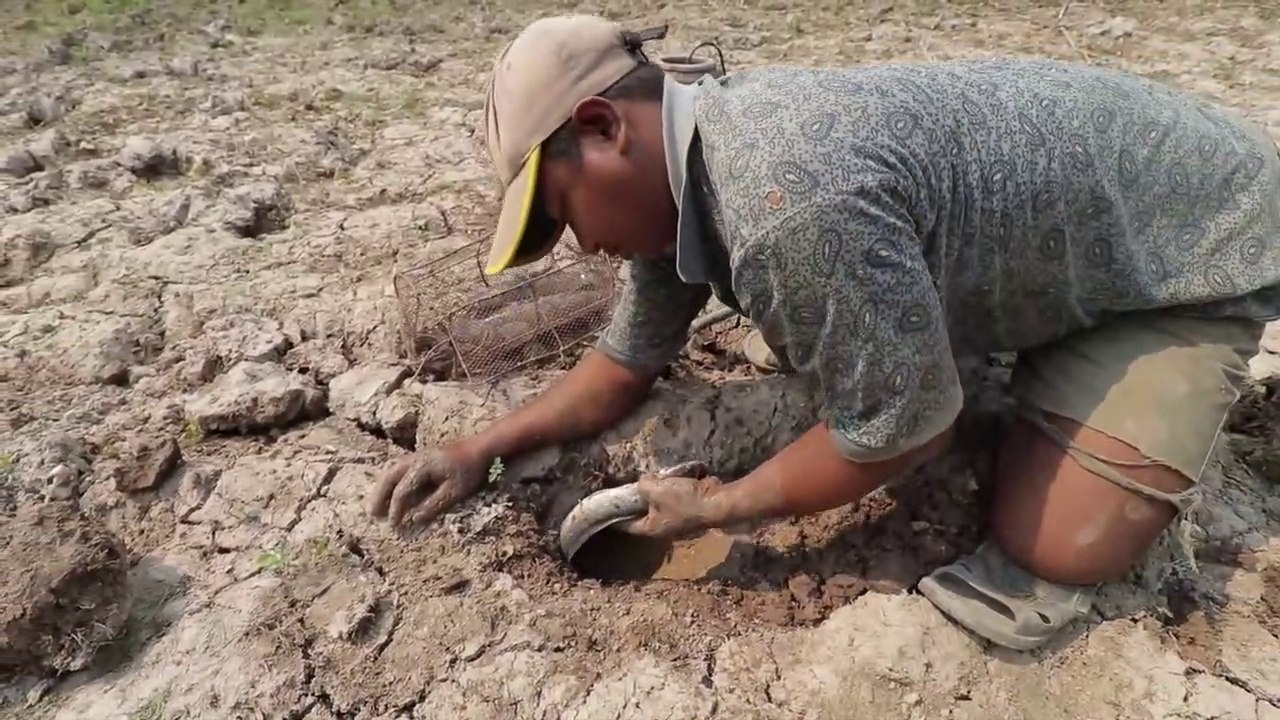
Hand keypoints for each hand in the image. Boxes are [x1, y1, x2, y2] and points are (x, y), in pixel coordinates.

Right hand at [368, 443, 489, 528]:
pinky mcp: (422, 458)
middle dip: (379, 496)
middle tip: (372, 514)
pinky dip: (390, 481)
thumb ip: (434, 505)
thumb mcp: (454, 492)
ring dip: (382, 488)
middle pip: (389, 477)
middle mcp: (415, 459)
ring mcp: (418, 456)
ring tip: (375, 505)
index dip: (396, 509)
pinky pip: (399, 469)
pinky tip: (390, 491)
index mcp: (421, 466)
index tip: (394, 526)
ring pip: (391, 471)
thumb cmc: (469, 471)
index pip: (402, 490)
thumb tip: (415, 520)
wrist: (481, 449)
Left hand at [616, 474, 726, 538]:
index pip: (625, 525)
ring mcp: (676, 520)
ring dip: (653, 493)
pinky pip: (670, 500)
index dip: (614, 515)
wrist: (717, 501)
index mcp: (651, 528)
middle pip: (642, 514)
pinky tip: (665, 479)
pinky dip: (667, 490)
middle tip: (627, 485)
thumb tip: (643, 482)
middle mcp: (662, 528)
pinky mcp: (687, 510)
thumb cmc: (684, 500)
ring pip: (657, 506)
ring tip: (648, 479)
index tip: (606, 505)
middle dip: (636, 500)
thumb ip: (643, 485)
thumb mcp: (656, 489)